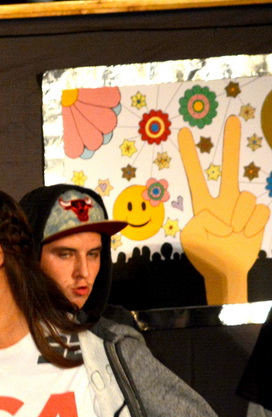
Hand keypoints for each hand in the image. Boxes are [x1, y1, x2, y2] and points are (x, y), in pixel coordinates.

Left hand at [177, 116, 270, 304]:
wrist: (225, 270)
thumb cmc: (205, 255)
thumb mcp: (193, 239)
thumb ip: (202, 223)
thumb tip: (221, 217)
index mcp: (204, 204)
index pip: (196, 176)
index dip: (190, 156)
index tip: (184, 133)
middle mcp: (224, 200)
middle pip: (229, 168)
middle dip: (231, 144)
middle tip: (232, 119)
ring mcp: (242, 207)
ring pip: (246, 199)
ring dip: (238, 220)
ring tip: (232, 234)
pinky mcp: (257, 216)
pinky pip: (259, 212)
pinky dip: (251, 227)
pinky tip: (244, 236)